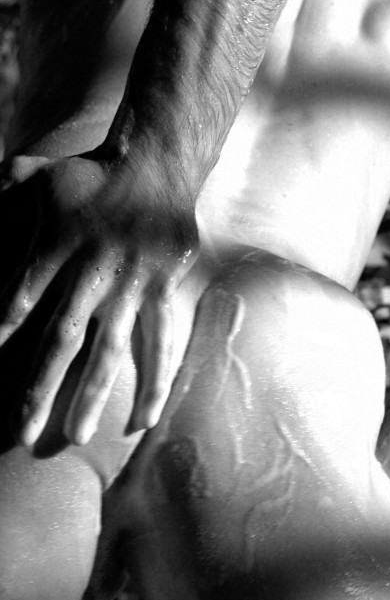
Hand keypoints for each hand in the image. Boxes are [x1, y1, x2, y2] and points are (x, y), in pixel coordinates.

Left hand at [0, 153, 197, 446]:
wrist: (156, 161)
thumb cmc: (93, 173)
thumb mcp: (41, 174)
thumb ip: (5, 187)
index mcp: (57, 243)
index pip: (17, 299)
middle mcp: (93, 268)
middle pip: (61, 337)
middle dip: (39, 388)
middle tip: (19, 435)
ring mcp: (132, 280)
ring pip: (109, 347)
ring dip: (92, 395)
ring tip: (75, 438)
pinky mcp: (164, 285)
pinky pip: (161, 338)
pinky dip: (154, 378)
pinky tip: (144, 417)